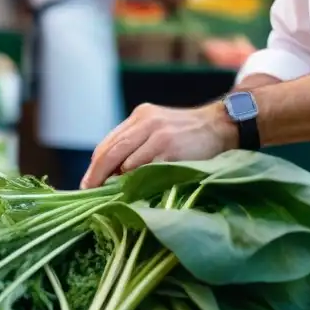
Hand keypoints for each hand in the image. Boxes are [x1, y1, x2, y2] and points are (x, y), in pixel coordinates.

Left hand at [81, 102, 237, 187]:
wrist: (221, 125)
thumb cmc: (187, 133)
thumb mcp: (158, 128)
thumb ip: (137, 143)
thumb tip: (112, 171)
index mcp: (140, 116)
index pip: (109, 142)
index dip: (95, 164)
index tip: (87, 182)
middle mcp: (146, 121)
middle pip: (111, 151)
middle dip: (97, 174)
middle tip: (88, 191)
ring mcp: (158, 134)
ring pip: (125, 160)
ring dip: (116, 179)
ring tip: (109, 194)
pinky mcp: (170, 147)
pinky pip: (145, 167)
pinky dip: (136, 179)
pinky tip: (132, 189)